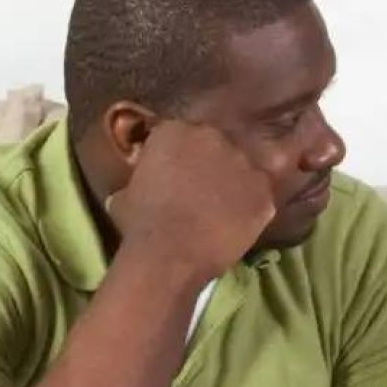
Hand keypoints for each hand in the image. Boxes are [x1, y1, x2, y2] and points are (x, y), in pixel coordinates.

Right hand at [107, 121, 275, 279]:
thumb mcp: (123, 195)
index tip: (171, 174)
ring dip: (232, 186)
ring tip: (219, 212)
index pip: (177, 135)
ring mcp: (243, 163)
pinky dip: (249, 211)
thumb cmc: (138, 224)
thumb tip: (140, 188)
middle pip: (214, 146)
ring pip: (241, 170)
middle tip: (196, 192)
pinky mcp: (263, 192)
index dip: (176, 156)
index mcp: (173, 131)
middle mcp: (212, 136)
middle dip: (207, 164)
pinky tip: (234, 228)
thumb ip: (139, 182)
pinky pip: (258, 198)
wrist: (169, 255)